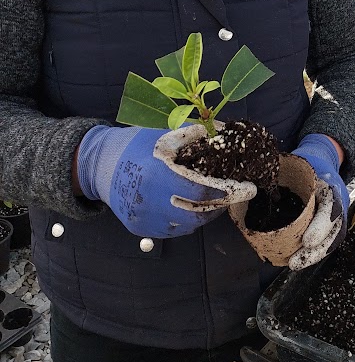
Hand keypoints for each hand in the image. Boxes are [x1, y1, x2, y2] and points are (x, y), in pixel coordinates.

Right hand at [77, 125, 254, 238]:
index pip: (200, 188)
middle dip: (221, 204)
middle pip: (197, 212)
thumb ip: (195, 134)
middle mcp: (150, 201)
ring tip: (216, 198)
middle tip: (236, 194)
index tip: (247, 186)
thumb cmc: (137, 144)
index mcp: (157, 174)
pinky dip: (188, 219)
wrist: (100, 165)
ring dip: (206, 212)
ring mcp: (144, 219)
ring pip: (187, 224)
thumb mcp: (164, 132)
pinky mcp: (141, 229)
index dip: (227, 189)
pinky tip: (193, 204)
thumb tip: (227, 135)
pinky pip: (173, 230)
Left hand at [288, 134, 348, 270]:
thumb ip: (279, 168)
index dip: (321, 225)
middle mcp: (337, 202)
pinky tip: (296, 260)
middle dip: (317, 249)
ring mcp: (336, 214)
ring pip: (331, 239)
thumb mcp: (297, 161)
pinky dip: (313, 252)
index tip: (307, 240)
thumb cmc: (305, 164)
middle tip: (295, 261)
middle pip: (335, 230)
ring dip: (314, 255)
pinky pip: (325, 240)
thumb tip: (252, 177)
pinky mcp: (330, 224)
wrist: (321, 162)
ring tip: (294, 264)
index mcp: (330, 185)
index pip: (332, 206)